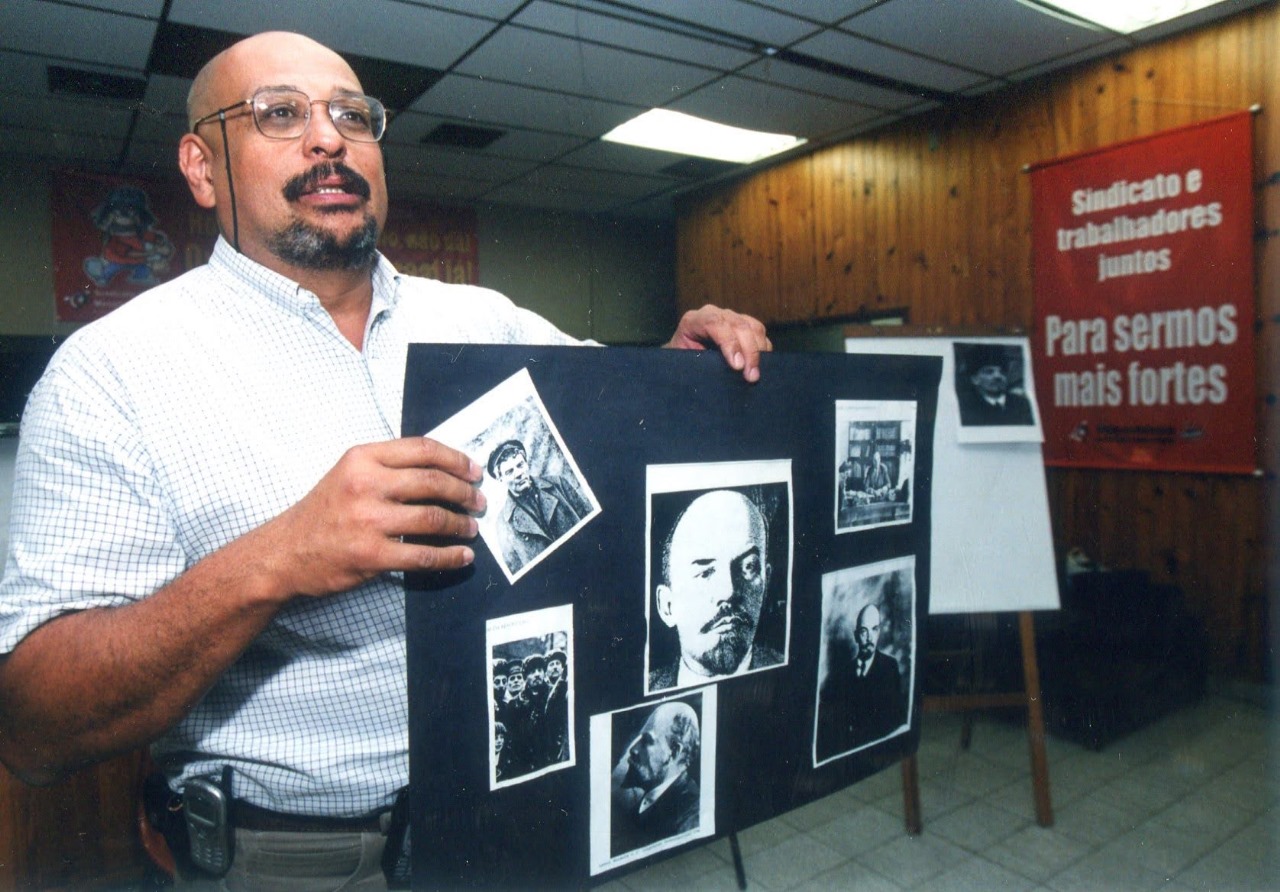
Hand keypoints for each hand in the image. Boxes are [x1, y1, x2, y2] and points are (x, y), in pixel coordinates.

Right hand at [261, 437, 484, 598]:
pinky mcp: (373, 555)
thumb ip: (388, 466)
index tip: (474, 470)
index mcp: (362, 458)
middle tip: (479, 501)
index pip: (422, 449)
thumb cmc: (324, 511)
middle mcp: (366, 485)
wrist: (285, 552)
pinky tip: (462, 556)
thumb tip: (442, 469)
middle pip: (433, 482)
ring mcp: (369, 521)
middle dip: (465, 492)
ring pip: (433, 518)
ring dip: (461, 524)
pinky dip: (449, 556)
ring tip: (472, 528)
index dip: (456, 459)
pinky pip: (424, 555)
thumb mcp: (348, 473)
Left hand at [665, 304, 770, 381]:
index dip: (729, 343)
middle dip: (748, 352)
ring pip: (752, 327)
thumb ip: (696, 365)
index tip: (737, 366)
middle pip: (738, 325)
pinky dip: (763, 348)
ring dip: (758, 351)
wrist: (683, 357)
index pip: (714, 323)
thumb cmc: (680, 363)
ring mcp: (730, 318)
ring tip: (756, 374)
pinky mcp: (743, 324)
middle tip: (751, 376)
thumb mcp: (682, 364)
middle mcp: (714, 314)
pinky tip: (762, 365)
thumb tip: (718, 374)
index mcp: (694, 320)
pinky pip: (759, 332)